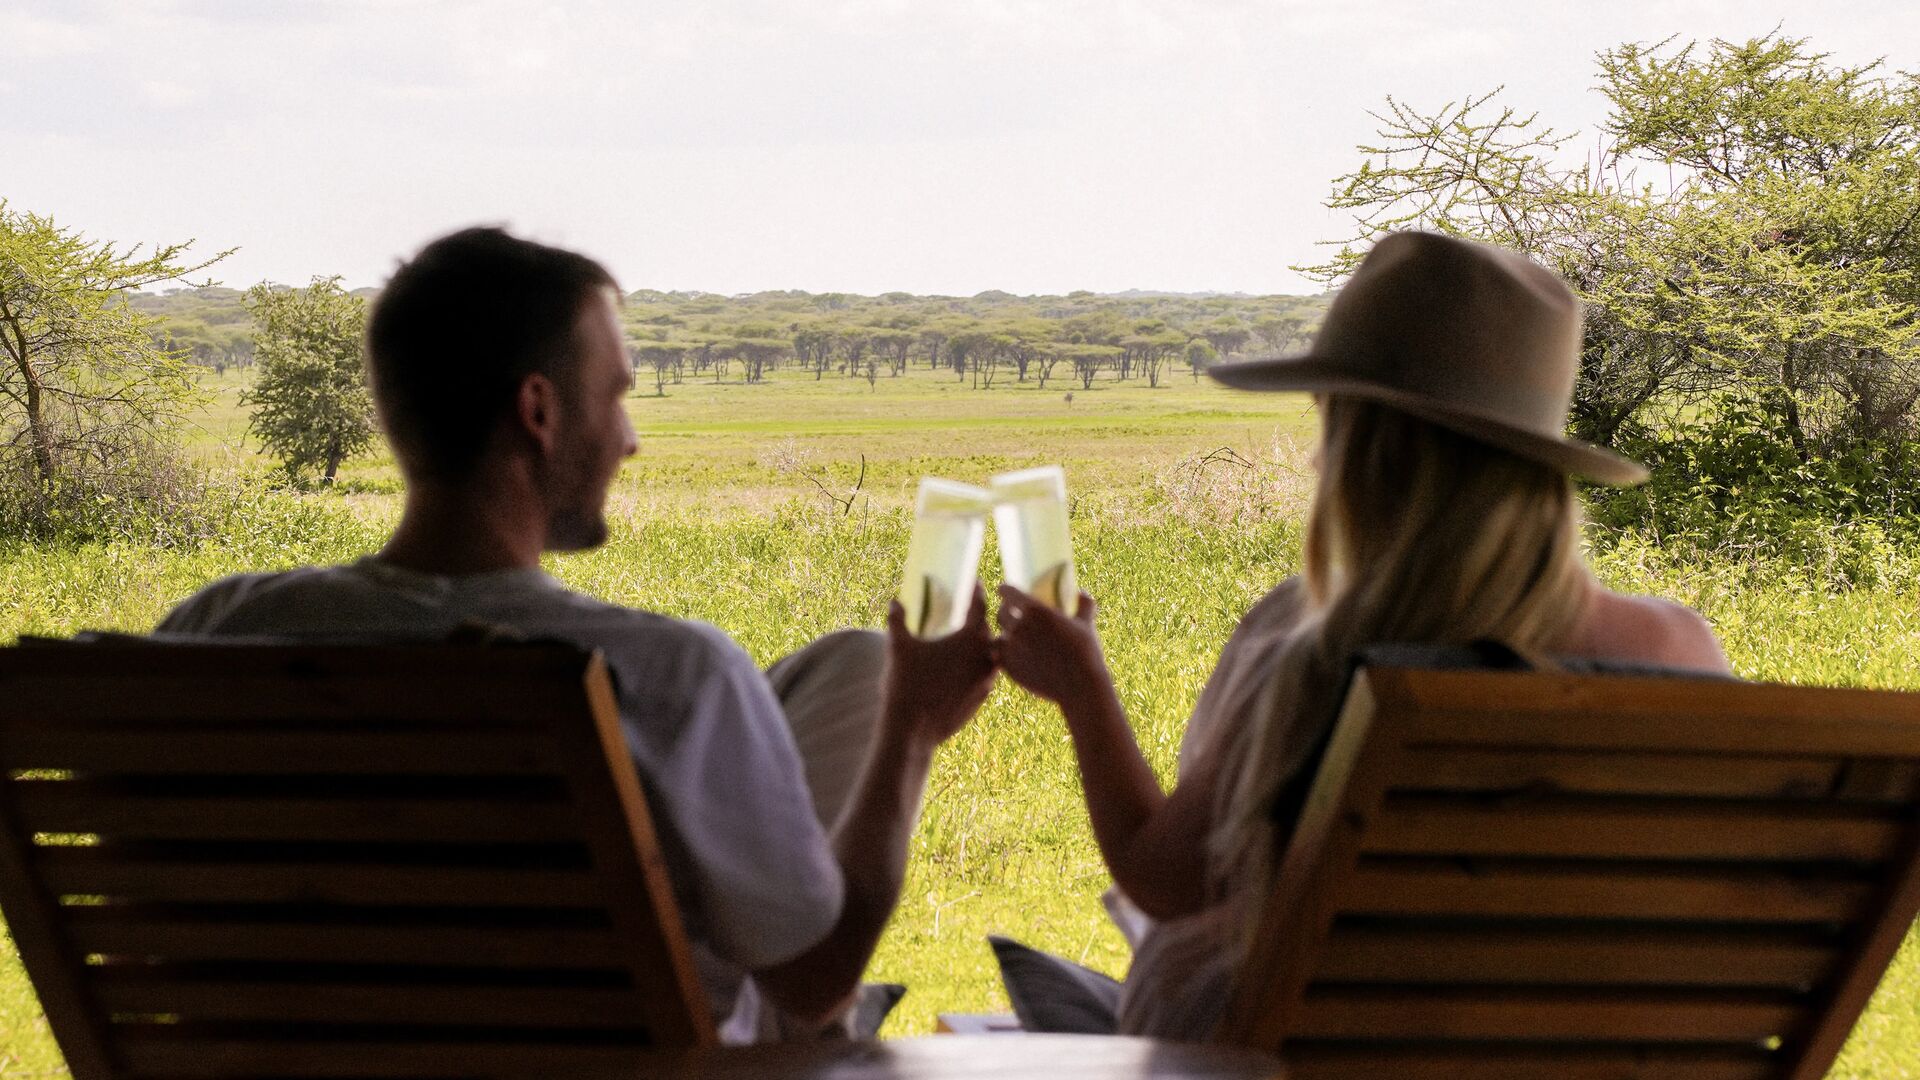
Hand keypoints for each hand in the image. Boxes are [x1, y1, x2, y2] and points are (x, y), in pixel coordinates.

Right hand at [882, 584, 997, 746]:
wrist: (913, 730)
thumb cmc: (906, 683)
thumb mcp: (899, 647)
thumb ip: (898, 620)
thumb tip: (894, 602)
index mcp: (969, 638)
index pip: (979, 606)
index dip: (976, 592)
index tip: (976, 582)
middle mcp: (985, 657)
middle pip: (990, 629)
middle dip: (981, 618)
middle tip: (974, 608)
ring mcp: (987, 680)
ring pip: (991, 654)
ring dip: (983, 644)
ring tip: (970, 638)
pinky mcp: (983, 699)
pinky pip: (985, 676)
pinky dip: (978, 666)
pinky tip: (965, 667)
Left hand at [994, 584, 1109, 706]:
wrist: (1080, 686)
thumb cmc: (1085, 652)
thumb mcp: (1086, 624)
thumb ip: (1083, 604)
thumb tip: (1081, 593)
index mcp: (1034, 610)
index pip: (1007, 592)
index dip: (1005, 590)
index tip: (1007, 591)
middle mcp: (1018, 627)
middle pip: (1001, 613)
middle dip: (1005, 611)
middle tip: (1011, 613)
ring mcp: (1012, 649)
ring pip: (999, 635)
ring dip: (1004, 634)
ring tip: (1012, 636)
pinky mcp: (1009, 668)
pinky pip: (999, 656)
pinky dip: (1003, 653)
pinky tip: (1010, 653)